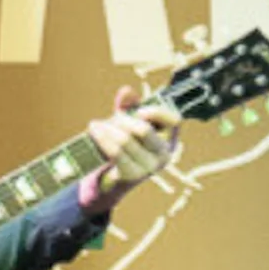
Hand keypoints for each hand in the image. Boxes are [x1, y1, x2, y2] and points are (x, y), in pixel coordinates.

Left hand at [79, 86, 181, 213]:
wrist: (115, 177)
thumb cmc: (127, 144)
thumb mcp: (130, 122)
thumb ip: (130, 105)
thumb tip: (126, 91)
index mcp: (169, 138)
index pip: (174, 120)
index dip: (156, 112)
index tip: (138, 111)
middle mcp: (164, 154)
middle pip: (144, 130)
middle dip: (123, 120)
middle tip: (112, 118)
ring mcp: (149, 167)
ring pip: (126, 140)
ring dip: (108, 128)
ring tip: (95, 124)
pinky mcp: (132, 175)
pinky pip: (115, 153)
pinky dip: (103, 139)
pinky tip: (94, 132)